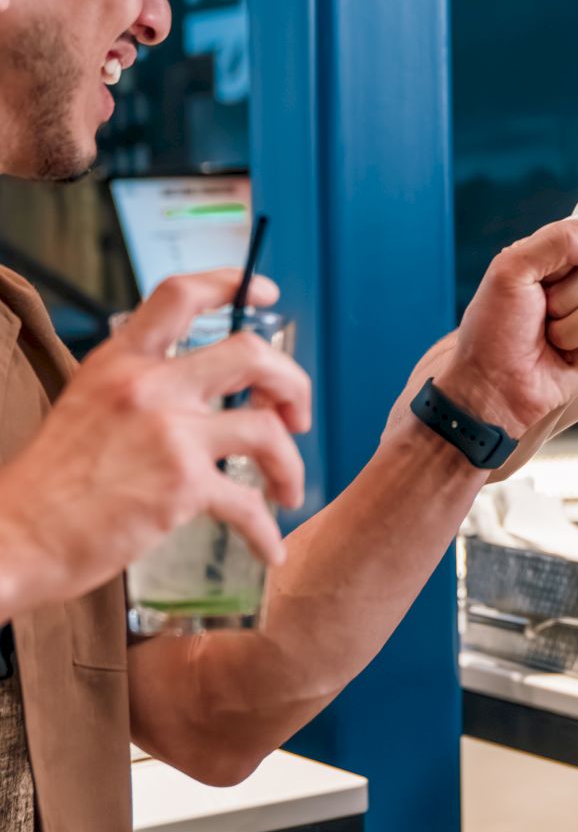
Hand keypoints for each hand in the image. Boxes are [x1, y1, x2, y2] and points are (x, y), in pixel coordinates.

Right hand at [0, 270, 310, 618]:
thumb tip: (199, 392)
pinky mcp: (181, 485)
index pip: (180, 295)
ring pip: (267, 428)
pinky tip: (268, 548)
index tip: (267, 294)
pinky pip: (249, 502)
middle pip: (252, 354)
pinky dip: (267, 530)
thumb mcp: (87, 405)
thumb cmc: (50, 485)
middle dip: (292, 383)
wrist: (14, 538)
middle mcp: (149, 387)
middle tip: (295, 415)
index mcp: (122, 362)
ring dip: (290, 462)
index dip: (232, 284)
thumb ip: (140, 389)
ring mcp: (169, 434)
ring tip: (286, 488)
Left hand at [435, 219, 577, 435]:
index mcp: (556, 261)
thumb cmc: (492, 330)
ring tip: (551, 341)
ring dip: (576, 330)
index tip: (538, 287)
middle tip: (542, 318)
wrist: (492, 387)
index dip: (564, 269)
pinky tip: (568, 358)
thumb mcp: (511, 270)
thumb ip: (559, 241)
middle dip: (569, 301)